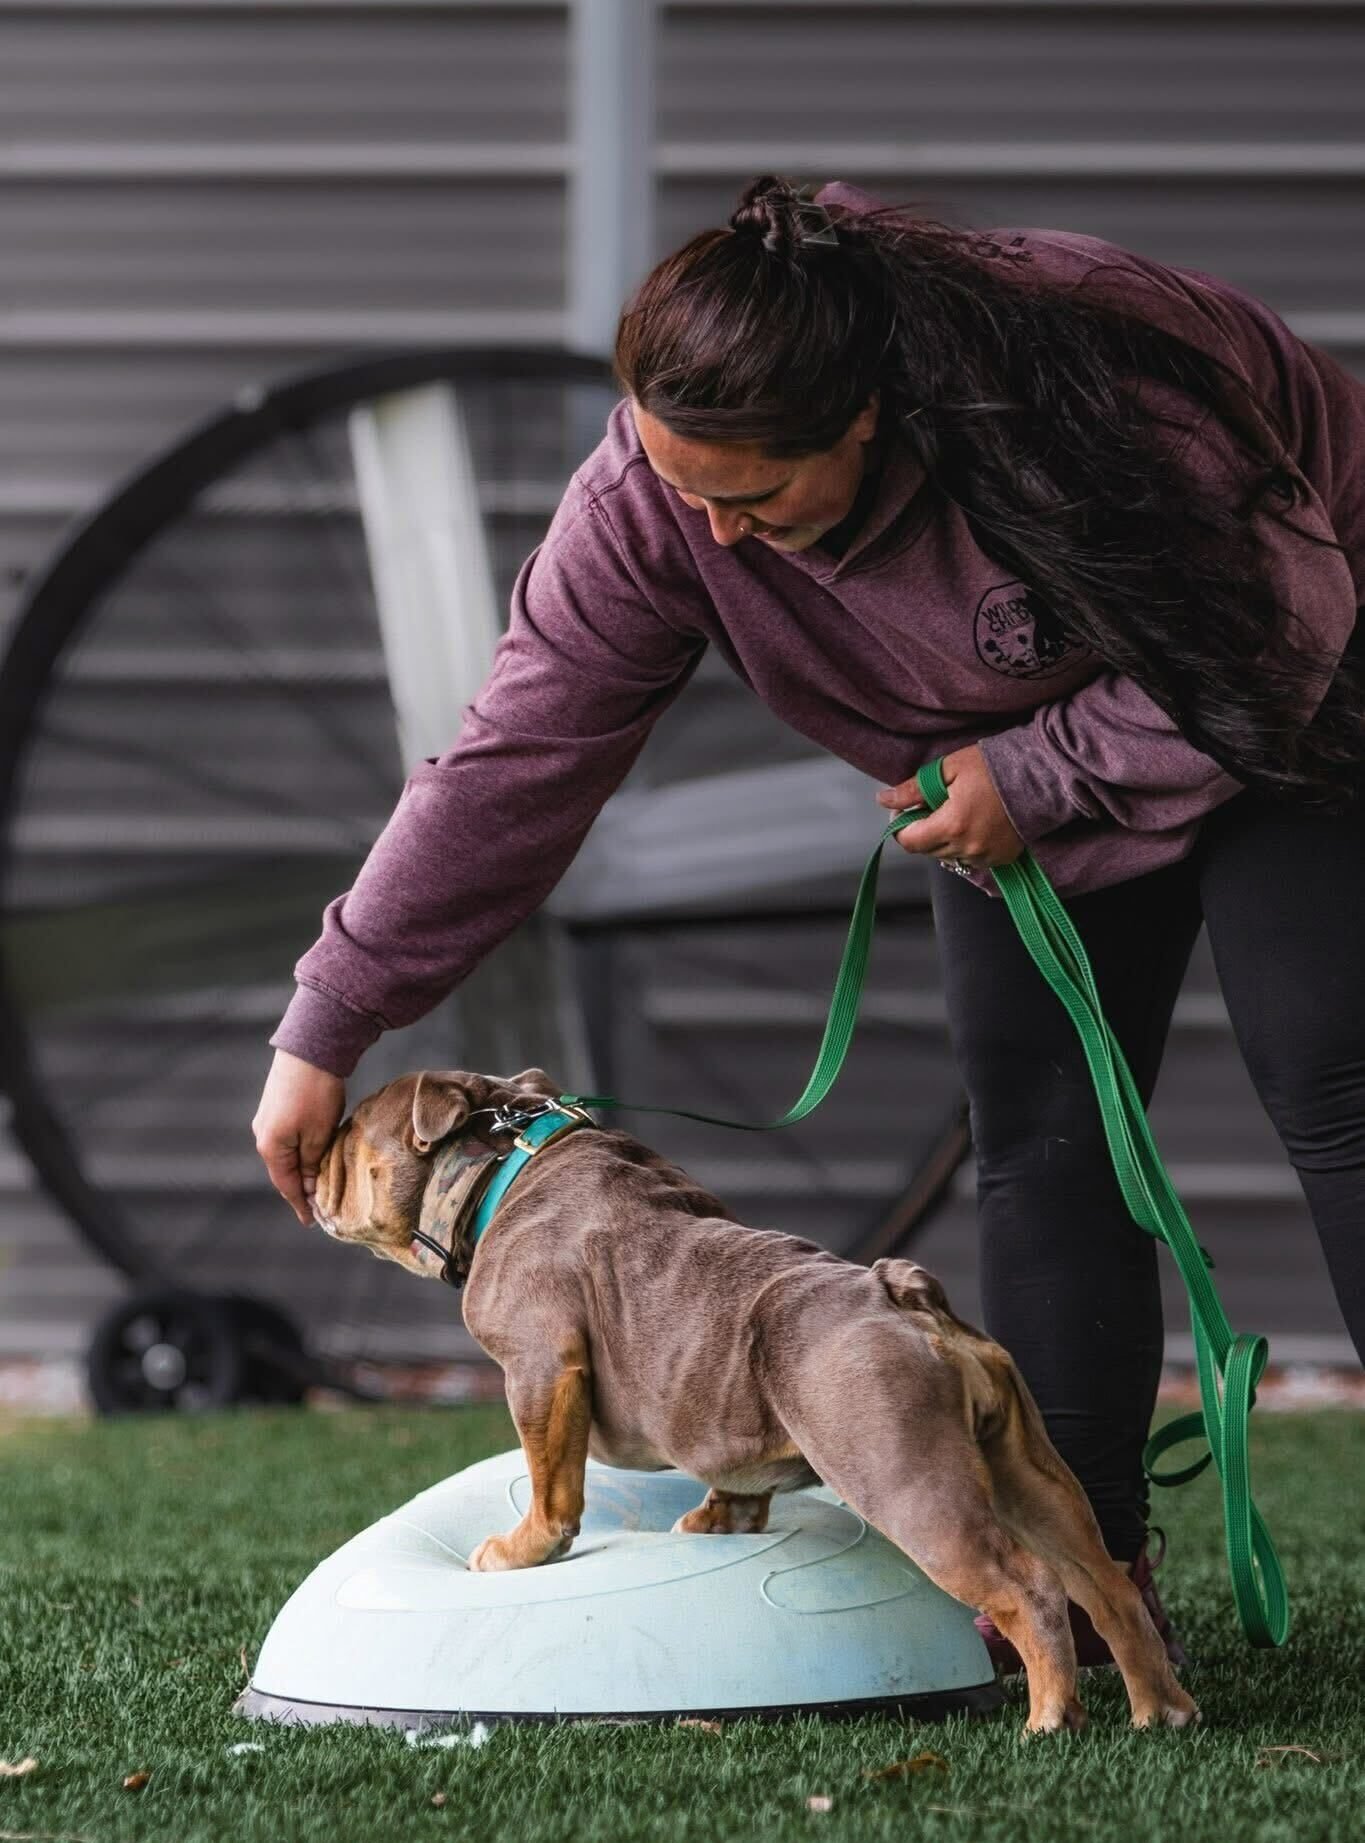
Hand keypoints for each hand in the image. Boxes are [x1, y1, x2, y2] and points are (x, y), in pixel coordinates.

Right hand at [252, 1049, 345, 1224]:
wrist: (311, 1048)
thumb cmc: (315, 1093)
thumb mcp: (318, 1134)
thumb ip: (311, 1163)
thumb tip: (307, 1186)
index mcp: (270, 1146)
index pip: (286, 1185)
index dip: (300, 1204)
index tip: (312, 1221)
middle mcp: (263, 1133)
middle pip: (283, 1170)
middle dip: (300, 1188)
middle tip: (319, 1205)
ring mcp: (267, 1118)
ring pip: (286, 1153)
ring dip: (301, 1168)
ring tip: (319, 1181)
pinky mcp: (276, 1105)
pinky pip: (288, 1137)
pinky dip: (301, 1150)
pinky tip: (314, 1153)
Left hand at [875, 744, 1025, 870]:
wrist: (1039, 775)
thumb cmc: (992, 767)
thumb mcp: (947, 770)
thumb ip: (911, 790)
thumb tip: (883, 800)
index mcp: (951, 826)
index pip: (908, 842)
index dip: (901, 827)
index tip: (906, 812)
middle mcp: (967, 848)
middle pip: (927, 850)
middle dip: (923, 831)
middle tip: (933, 806)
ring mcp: (986, 856)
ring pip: (948, 856)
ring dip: (944, 839)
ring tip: (956, 812)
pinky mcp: (1001, 858)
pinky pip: (971, 859)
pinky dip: (966, 845)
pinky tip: (974, 823)